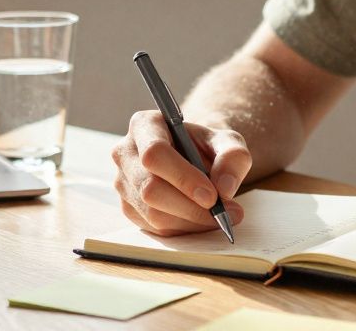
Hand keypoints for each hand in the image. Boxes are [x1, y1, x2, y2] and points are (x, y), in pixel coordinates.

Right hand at [112, 110, 249, 235]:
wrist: (195, 158)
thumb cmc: (207, 146)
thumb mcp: (228, 142)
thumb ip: (233, 156)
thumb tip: (224, 188)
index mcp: (145, 125)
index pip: (155, 153)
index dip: (183, 178)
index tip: (212, 196)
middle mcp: (126, 153)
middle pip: (150, 188)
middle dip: (190, 207)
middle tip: (224, 213)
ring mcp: (123, 182)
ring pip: (152, 213)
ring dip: (190, 221)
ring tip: (220, 217)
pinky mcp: (128, 207)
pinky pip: (154, 227)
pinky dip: (183, 229)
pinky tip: (201, 220)